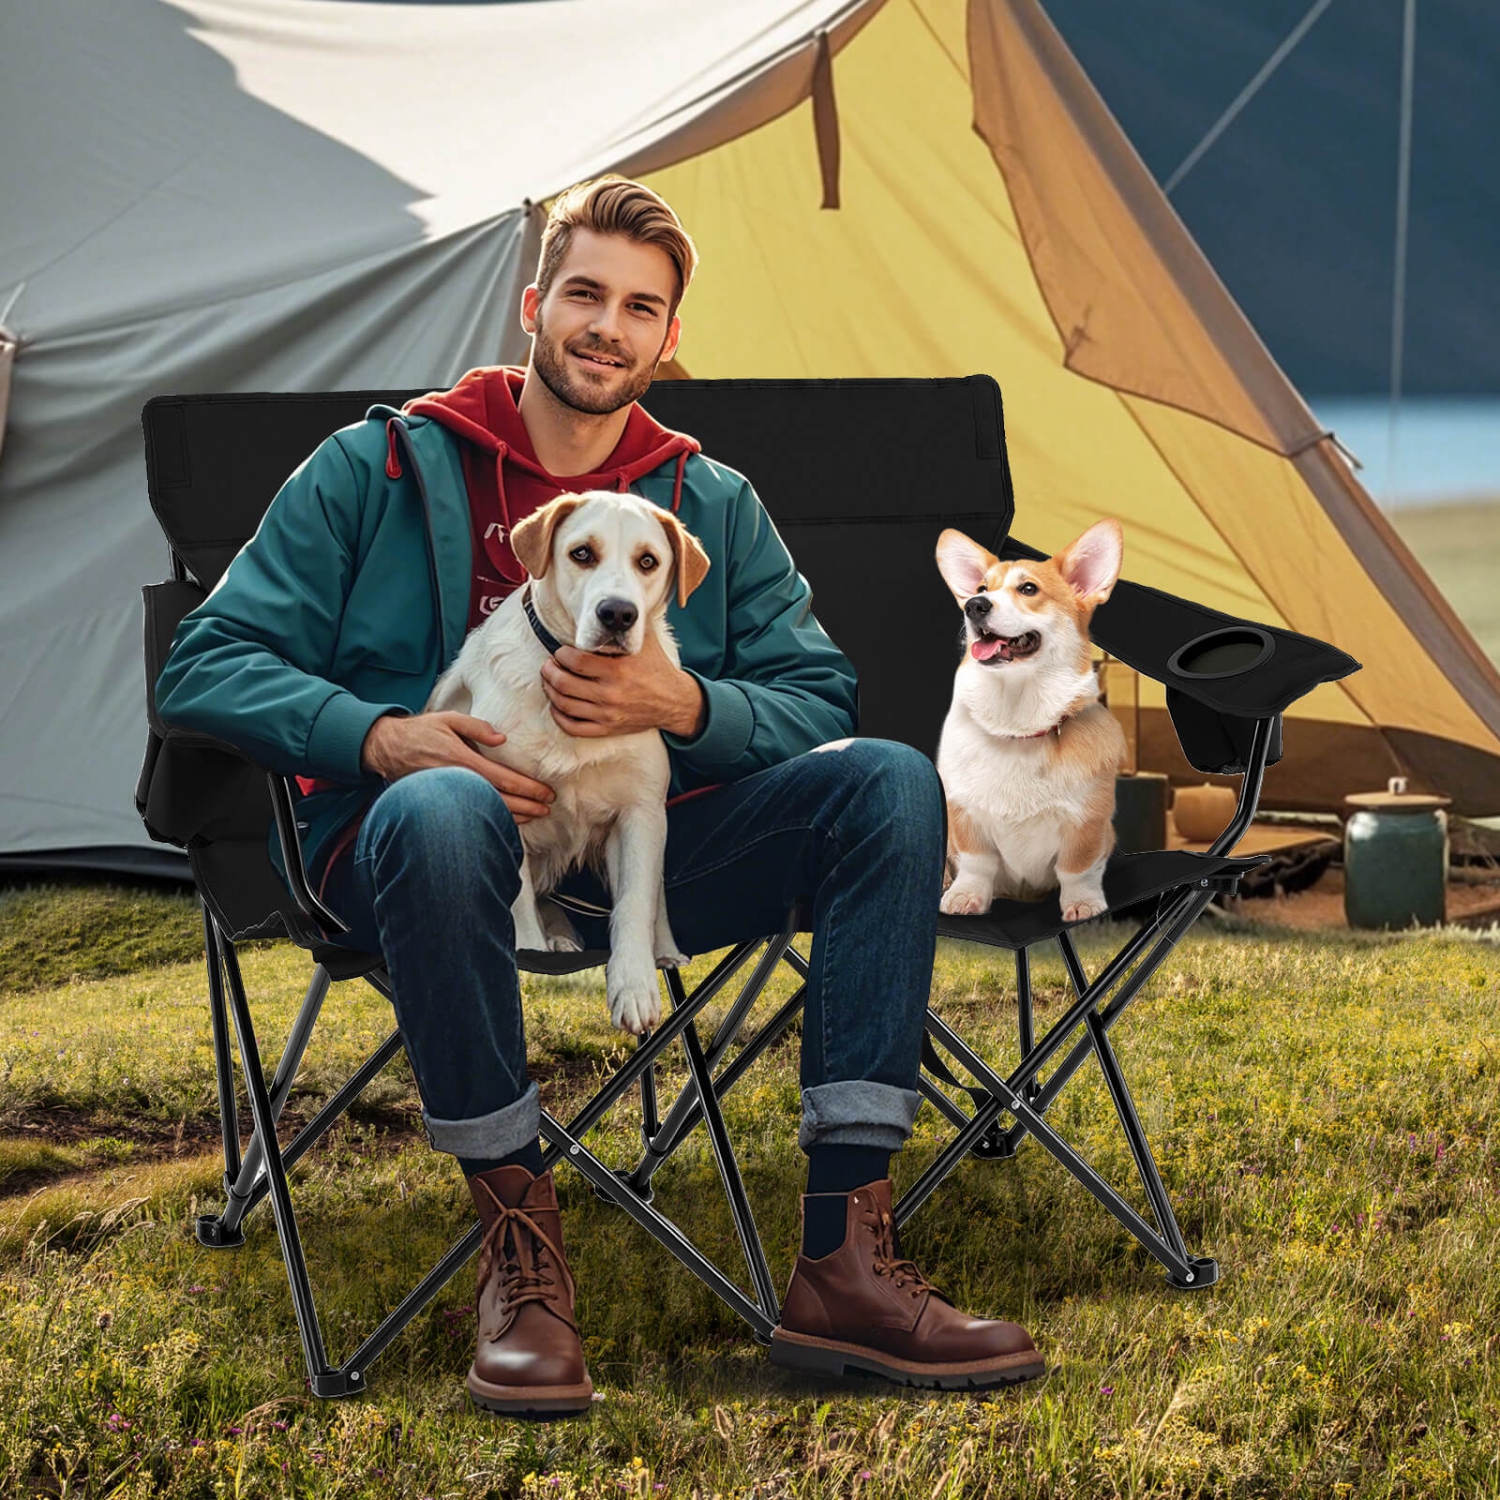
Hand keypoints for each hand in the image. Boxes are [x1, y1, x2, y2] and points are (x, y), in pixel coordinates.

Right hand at [360, 711, 555, 823]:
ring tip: (536, 815)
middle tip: (548, 807)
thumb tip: (501, 738)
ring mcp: (450, 795)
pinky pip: (473, 815)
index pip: (503, 778)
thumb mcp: (447, 719)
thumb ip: (476, 726)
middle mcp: (458, 781)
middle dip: (528, 806)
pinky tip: (510, 820)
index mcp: (462, 759)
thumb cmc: (421, 732)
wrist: (387, 749)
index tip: (546, 793)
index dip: (528, 788)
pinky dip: (494, 819)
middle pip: (500, 801)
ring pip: (488, 812)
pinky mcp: (444, 803)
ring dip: (515, 816)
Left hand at [540, 632, 704, 738]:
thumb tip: (607, 605)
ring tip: (550, 681)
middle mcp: (611, 693)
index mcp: (618, 669)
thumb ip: (625, 625)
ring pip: (564, 705)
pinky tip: (557, 705)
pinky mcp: (607, 728)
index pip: (575, 661)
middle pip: (564, 684)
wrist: (674, 700)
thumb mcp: (645, 640)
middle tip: (549, 665)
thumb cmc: (656, 667)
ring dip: (550, 691)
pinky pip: (574, 727)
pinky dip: (559, 717)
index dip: (561, 654)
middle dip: (549, 672)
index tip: (561, 651)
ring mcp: (607, 713)